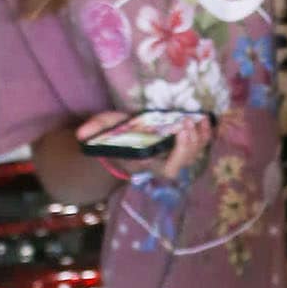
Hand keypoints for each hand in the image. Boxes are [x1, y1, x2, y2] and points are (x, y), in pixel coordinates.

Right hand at [74, 112, 212, 184]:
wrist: (123, 142)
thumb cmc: (116, 136)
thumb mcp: (103, 129)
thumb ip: (94, 128)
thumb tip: (80, 134)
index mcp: (145, 162)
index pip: (165, 167)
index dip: (178, 153)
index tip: (179, 130)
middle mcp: (161, 163)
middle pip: (183, 163)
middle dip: (189, 145)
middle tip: (187, 123)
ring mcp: (173, 157)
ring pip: (194, 156)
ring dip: (200, 139)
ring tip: (200, 120)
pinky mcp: (181, 148)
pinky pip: (198, 146)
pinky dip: (205, 136)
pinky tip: (205, 121)